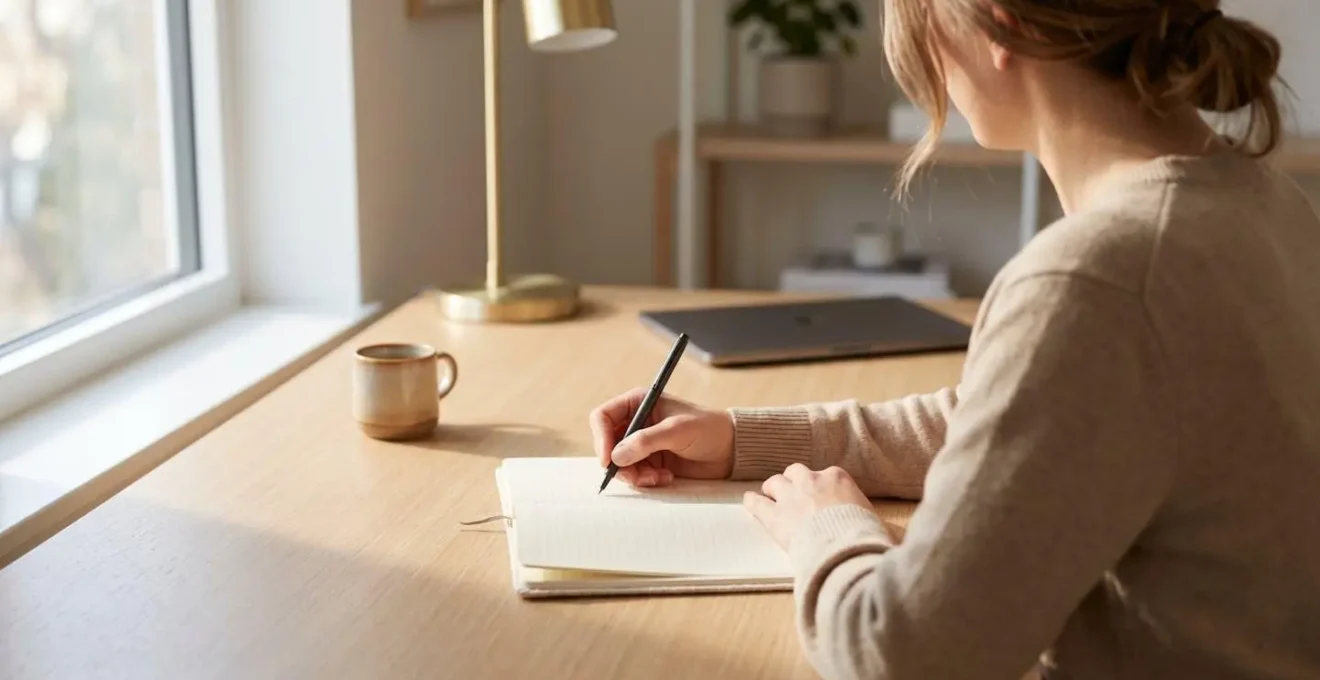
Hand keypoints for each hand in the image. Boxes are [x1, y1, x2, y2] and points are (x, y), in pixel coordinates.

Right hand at [589, 388, 734, 486]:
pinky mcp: (650, 462)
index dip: (601, 438)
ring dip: (634, 475)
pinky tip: (665, 477)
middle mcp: (636, 422)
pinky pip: (634, 474)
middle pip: (607, 444)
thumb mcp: (677, 431)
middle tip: (636, 475)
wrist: (730, 450)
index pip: (603, 417)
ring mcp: (641, 444)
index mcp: (638, 403)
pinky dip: (645, 480)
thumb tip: (616, 457)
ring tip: (657, 477)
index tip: (609, 460)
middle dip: (619, 463)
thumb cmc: (708, 430)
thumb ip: (646, 442)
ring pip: (619, 464)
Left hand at [743, 463, 874, 548]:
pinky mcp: (774, 515)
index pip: (826, 475)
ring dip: (773, 489)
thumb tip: (884, 532)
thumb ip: (868, 516)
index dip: (821, 486)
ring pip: (775, 482)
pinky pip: (756, 502)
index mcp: (838, 478)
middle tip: (795, 495)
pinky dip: (752, 502)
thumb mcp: (874, 519)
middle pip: (797, 472)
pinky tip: (750, 502)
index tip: (821, 496)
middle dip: (795, 482)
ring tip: (771, 497)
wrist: (844, 549)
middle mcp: (812, 480)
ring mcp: (791, 495)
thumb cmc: (865, 537)